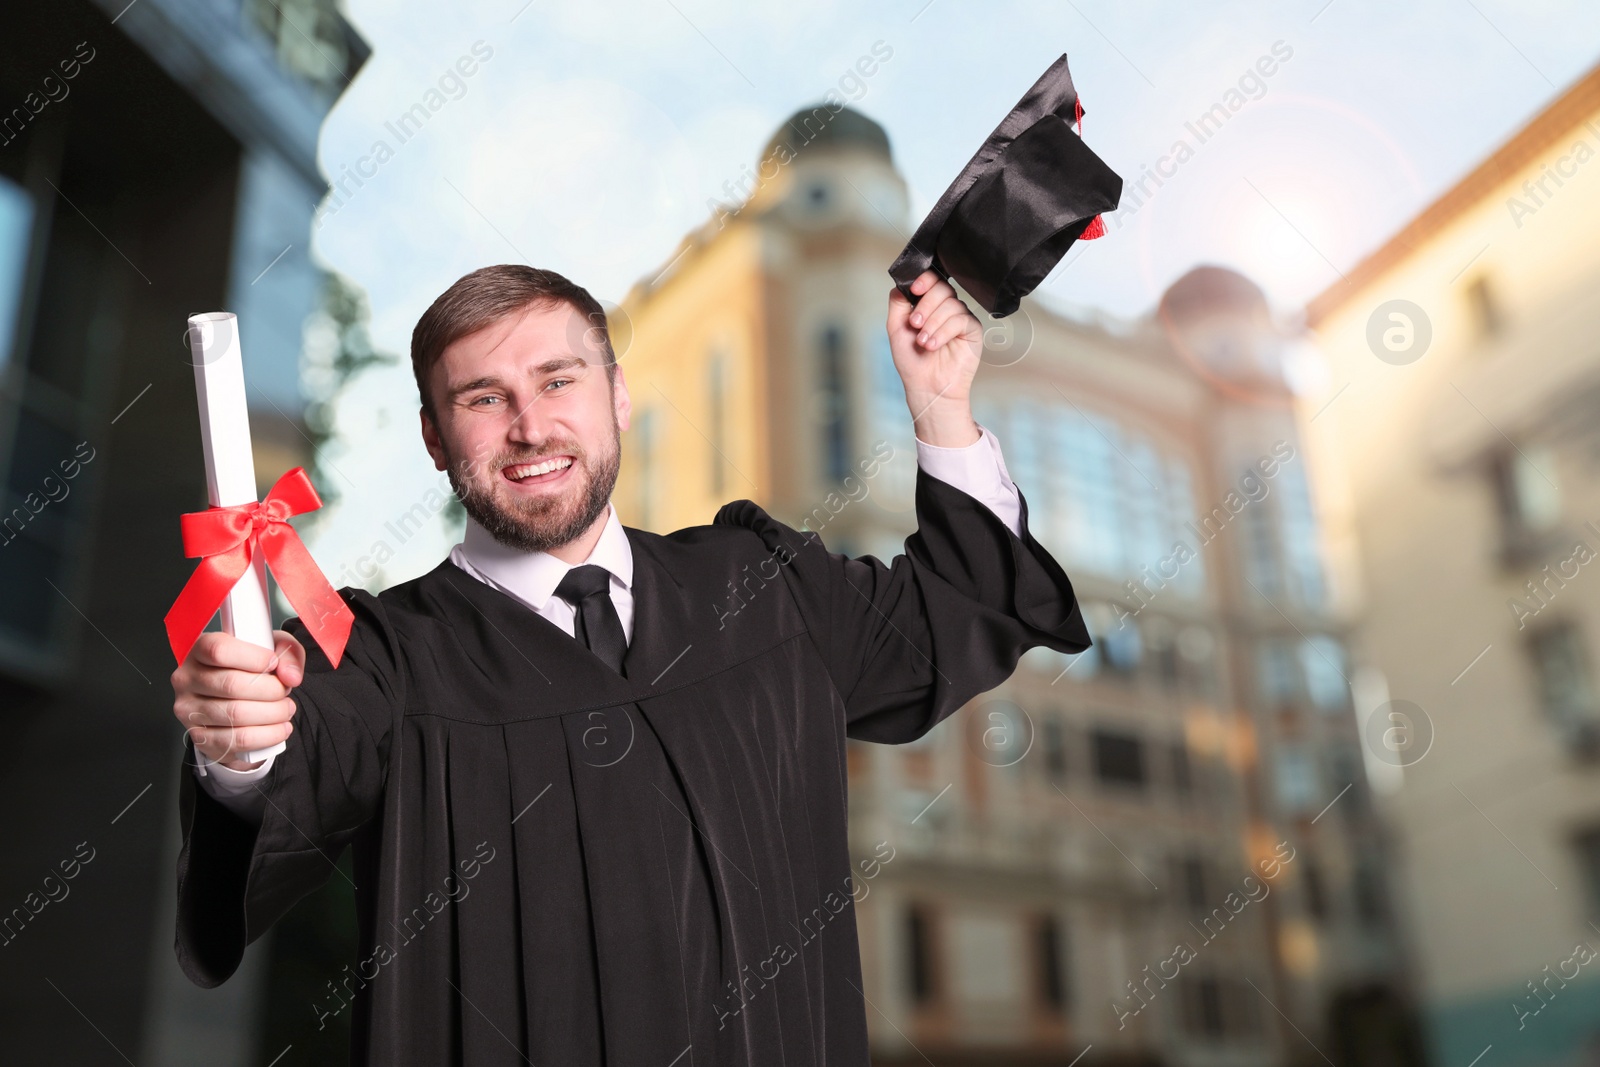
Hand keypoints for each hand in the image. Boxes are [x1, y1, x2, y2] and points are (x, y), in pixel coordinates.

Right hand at [171, 631, 304, 770]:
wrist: (239, 703)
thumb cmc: (253, 669)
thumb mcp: (274, 649)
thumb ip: (288, 653)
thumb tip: (290, 676)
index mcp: (199, 650)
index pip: (219, 650)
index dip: (254, 658)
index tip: (274, 663)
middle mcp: (187, 679)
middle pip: (232, 684)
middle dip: (271, 689)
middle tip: (284, 691)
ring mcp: (190, 710)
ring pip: (236, 714)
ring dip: (273, 713)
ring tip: (285, 709)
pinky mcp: (201, 737)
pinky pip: (239, 739)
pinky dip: (269, 735)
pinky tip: (280, 727)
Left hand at [886, 269, 982, 446]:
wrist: (926, 386)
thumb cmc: (912, 361)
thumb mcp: (896, 328)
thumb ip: (898, 303)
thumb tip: (901, 282)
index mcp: (929, 304)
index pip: (932, 280)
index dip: (925, 280)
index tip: (915, 290)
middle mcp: (946, 308)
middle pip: (942, 288)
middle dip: (926, 305)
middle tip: (915, 324)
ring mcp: (960, 318)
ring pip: (951, 304)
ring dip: (933, 323)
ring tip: (923, 342)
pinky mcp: (972, 330)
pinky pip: (961, 319)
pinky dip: (944, 331)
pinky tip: (933, 345)